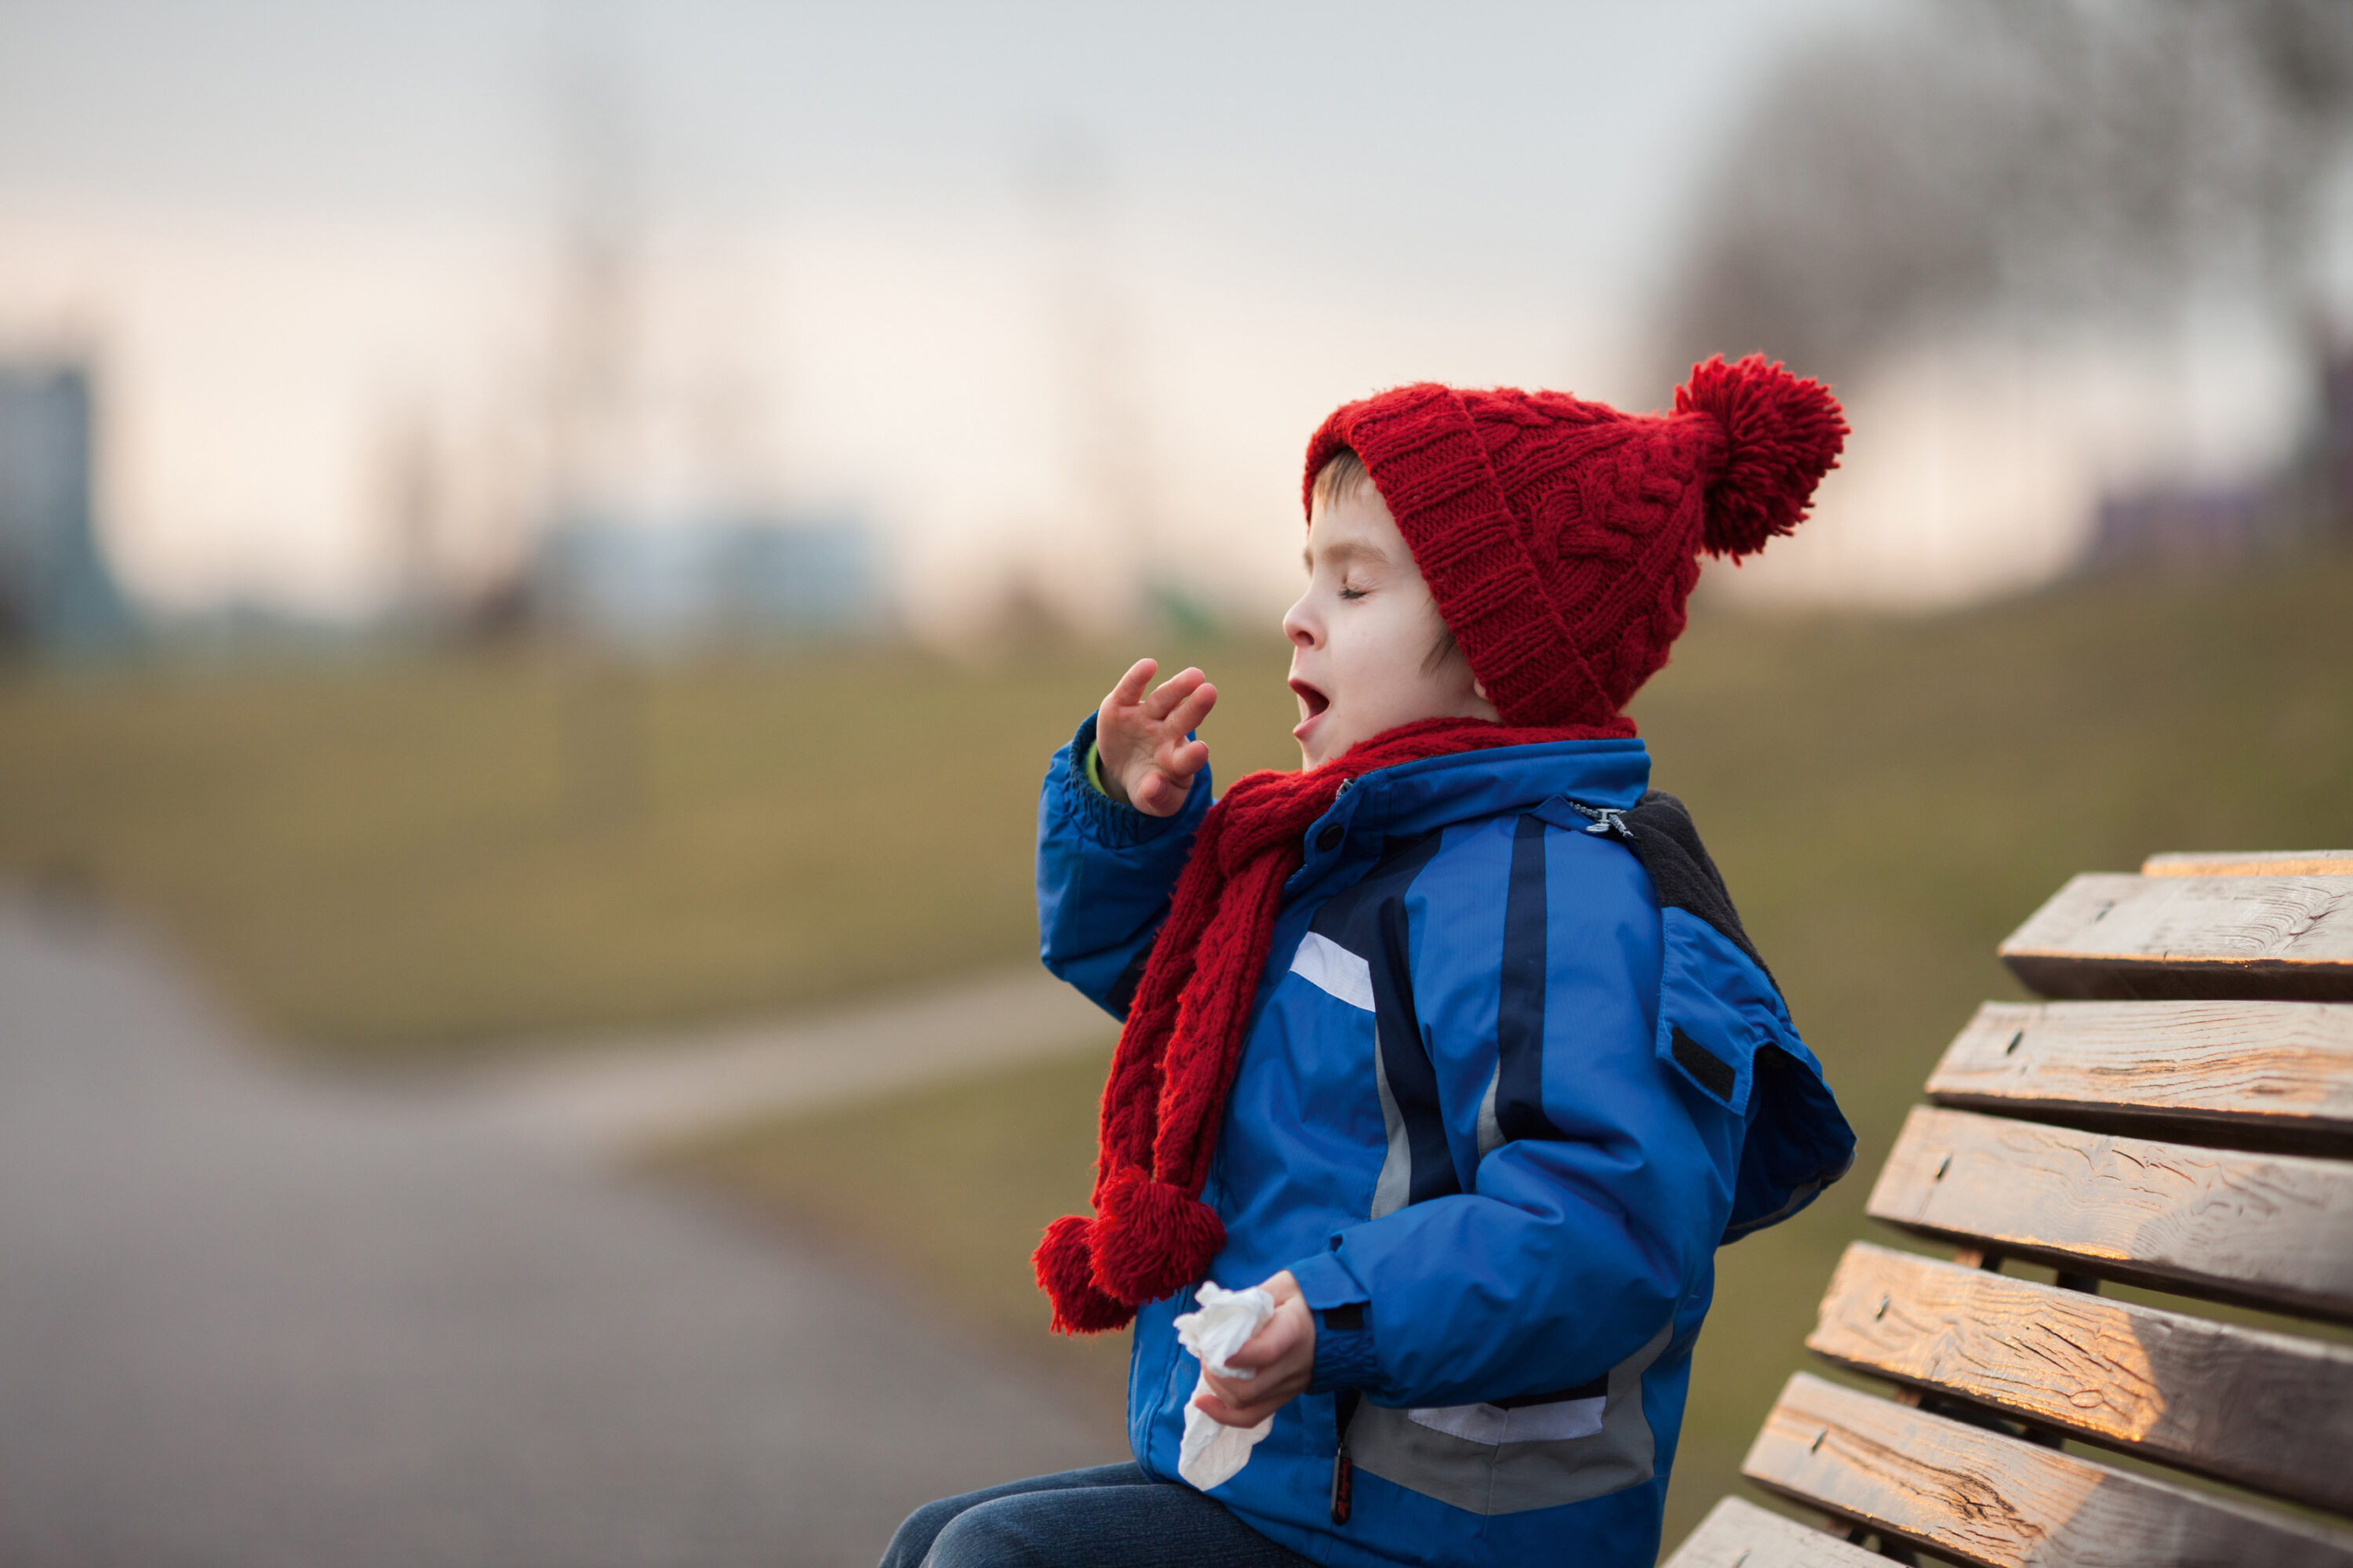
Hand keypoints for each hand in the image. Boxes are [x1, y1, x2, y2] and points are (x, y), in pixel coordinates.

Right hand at [1096, 658, 1216, 817]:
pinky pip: (1130, 690)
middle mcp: (1167, 734)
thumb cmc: (1149, 786)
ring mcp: (1146, 718)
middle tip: (1210, 692)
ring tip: (1195, 675)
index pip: (1187, 759)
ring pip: (1163, 700)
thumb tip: (1152, 785)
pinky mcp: (1121, 706)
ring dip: (1177, 687)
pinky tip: (1149, 665)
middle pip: (1182, 720)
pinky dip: (1137, 677)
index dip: (1192, 756)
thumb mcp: (1152, 802)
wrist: (1124, 768)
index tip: (1200, 750)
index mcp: (1177, 761)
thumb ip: (1156, 798)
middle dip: (1195, 708)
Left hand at [1194, 1270, 1314, 1428]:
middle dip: (1215, 1375)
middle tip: (1206, 1354)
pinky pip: (1254, 1416)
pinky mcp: (1286, 1396)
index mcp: (1295, 1330)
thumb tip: (1217, 1317)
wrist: (1343, 1322)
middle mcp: (1294, 1365)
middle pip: (1248, 1388)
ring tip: (1208, 1369)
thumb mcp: (1282, 1285)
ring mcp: (1291, 1386)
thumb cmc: (1308, 1299)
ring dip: (1217, 1392)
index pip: (1267, 1351)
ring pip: (1247, 1405)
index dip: (1236, 1356)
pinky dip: (1225, 1414)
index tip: (1213, 1348)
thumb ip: (1250, 1299)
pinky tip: (1204, 1403)